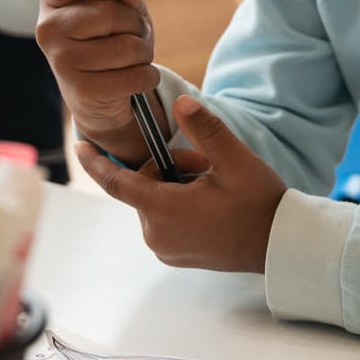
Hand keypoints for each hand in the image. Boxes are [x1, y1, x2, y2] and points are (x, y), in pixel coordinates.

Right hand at [35, 0, 156, 144]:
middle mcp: (48, 27)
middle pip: (109, 12)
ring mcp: (61, 61)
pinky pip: (133, 77)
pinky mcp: (80, 91)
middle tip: (137, 33)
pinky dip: (148, 76)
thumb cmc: (110, 38)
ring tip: (136, 57)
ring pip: (126, 47)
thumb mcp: (120, 5)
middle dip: (137, 23)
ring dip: (145, 52)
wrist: (99, 93)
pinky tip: (139, 77)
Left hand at [72, 95, 285, 272]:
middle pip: (143, 186)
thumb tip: (180, 103)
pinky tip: (208, 202)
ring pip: (154, 201)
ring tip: (211, 183)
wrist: (280, 245)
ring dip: (174, 185)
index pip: (116, 183)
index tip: (79, 145)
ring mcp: (165, 248)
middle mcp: (157, 234)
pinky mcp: (175, 255)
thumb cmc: (258, 204)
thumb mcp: (235, 160)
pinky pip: (163, 220)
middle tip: (203, 162)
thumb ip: (205, 129)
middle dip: (167, 167)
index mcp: (164, 211)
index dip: (95, 162)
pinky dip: (177, 204)